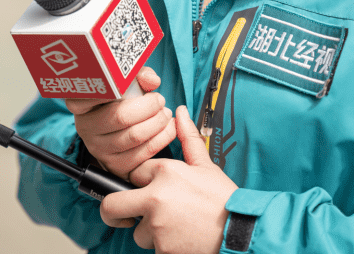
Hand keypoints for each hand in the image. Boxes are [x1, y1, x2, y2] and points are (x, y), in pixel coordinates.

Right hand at [65, 67, 175, 179]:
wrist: (118, 125)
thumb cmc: (121, 98)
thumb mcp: (125, 81)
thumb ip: (138, 75)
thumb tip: (152, 81)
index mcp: (80, 103)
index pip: (94, 94)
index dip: (116, 89)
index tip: (136, 85)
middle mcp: (85, 128)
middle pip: (120, 117)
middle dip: (148, 107)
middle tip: (160, 99)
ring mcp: (98, 149)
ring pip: (134, 137)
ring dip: (157, 123)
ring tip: (166, 113)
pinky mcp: (114, 165)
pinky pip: (142, 155)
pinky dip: (161, 139)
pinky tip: (168, 128)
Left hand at [99, 105, 237, 253]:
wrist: (241, 233)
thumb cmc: (225, 200)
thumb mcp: (206, 166)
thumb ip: (188, 138)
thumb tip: (180, 113)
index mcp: (165, 172)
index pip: (134, 173)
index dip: (142, 181)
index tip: (151, 187)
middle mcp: (155, 198)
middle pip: (112, 206)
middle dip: (115, 210)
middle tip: (124, 215)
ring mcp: (156, 227)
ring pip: (137, 231)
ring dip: (150, 231)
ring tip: (176, 226)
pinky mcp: (162, 250)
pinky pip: (153, 248)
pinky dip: (164, 246)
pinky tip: (182, 238)